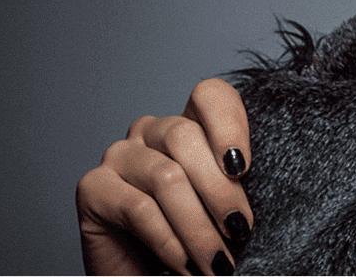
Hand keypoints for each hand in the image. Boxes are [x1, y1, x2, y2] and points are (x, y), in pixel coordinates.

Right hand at [77, 78, 252, 275]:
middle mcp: (151, 132)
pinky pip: (138, 208)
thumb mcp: (226, 211)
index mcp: (189, 125)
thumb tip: (262, 201)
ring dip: (199, 228)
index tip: (243, 167)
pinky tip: (187, 266)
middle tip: (241, 231)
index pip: (210, 95)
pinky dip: (169, 242)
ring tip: (220, 264)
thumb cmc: (194, 244)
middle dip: (219, 190)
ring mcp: (119, 155)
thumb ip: (237, 191)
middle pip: (186, 137)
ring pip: (165, 177)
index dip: (229, 123)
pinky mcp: (93, 188)